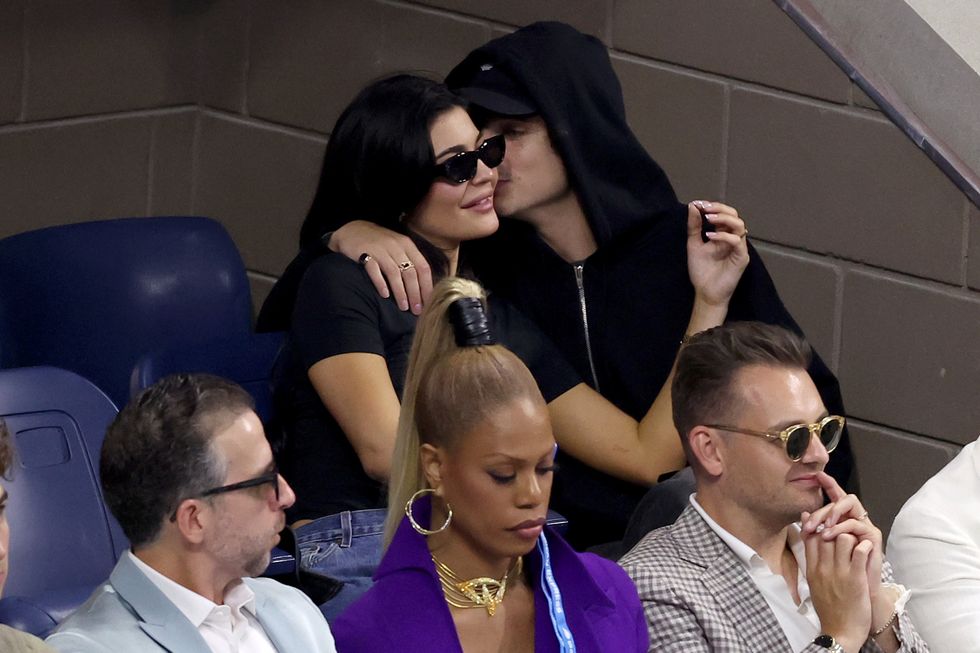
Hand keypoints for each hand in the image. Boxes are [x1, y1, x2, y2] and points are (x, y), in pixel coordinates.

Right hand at [329, 221, 431, 313]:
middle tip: (417, 310)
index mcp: (407, 245)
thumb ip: (410, 262)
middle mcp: (395, 246)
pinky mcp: (364, 253)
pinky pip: (374, 270)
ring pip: (394, 273)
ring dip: (400, 292)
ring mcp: (379, 249)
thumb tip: (423, 288)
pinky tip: (385, 295)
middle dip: (415, 294)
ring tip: (403, 307)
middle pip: (410, 272)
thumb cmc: (380, 243)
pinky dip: (380, 283)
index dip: (427, 286)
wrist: (353, 230)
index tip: (428, 303)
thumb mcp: (398, 247)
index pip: (423, 267)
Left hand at [685, 201, 748, 308]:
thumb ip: (694, 226)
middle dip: (720, 209)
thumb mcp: (693, 244)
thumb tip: (693, 206)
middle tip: (705, 209)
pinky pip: (737, 241)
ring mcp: (738, 248)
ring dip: (723, 219)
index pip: (724, 214)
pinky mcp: (741, 258)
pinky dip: (724, 236)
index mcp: (723, 234)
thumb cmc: (701, 270)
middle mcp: (733, 239)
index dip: (713, 206)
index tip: (698, 204)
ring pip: (739, 225)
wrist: (705, 292)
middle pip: (735, 215)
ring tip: (708, 219)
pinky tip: (709, 237)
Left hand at [801, 472, 882, 600]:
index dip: (829, 484)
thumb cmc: (839, 572)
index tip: (817, 475)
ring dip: (832, 513)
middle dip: (822, 509)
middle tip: (809, 523)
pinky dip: (840, 527)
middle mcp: (855, 519)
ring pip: (850, 504)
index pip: (836, 497)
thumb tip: (803, 514)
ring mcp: (865, 525)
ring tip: (821, 529)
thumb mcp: (821, 549)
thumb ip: (815, 531)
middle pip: (840, 500)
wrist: (857, 593)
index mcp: (842, 520)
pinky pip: (856, 523)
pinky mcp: (873, 535)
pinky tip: (829, 535)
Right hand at [804, 528, 872, 652]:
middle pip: (826, 534)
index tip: (827, 525)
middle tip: (847, 531)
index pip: (810, 537)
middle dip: (836, 529)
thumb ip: (812, 566)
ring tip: (859, 542)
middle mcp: (823, 568)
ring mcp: (839, 573)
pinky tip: (868, 549)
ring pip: (843, 538)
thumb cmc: (829, 610)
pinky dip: (865, 546)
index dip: (818, 527)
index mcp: (812, 570)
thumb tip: (811, 552)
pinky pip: (860, 552)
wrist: (840, 633)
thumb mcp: (814, 586)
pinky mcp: (856, 579)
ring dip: (852, 537)